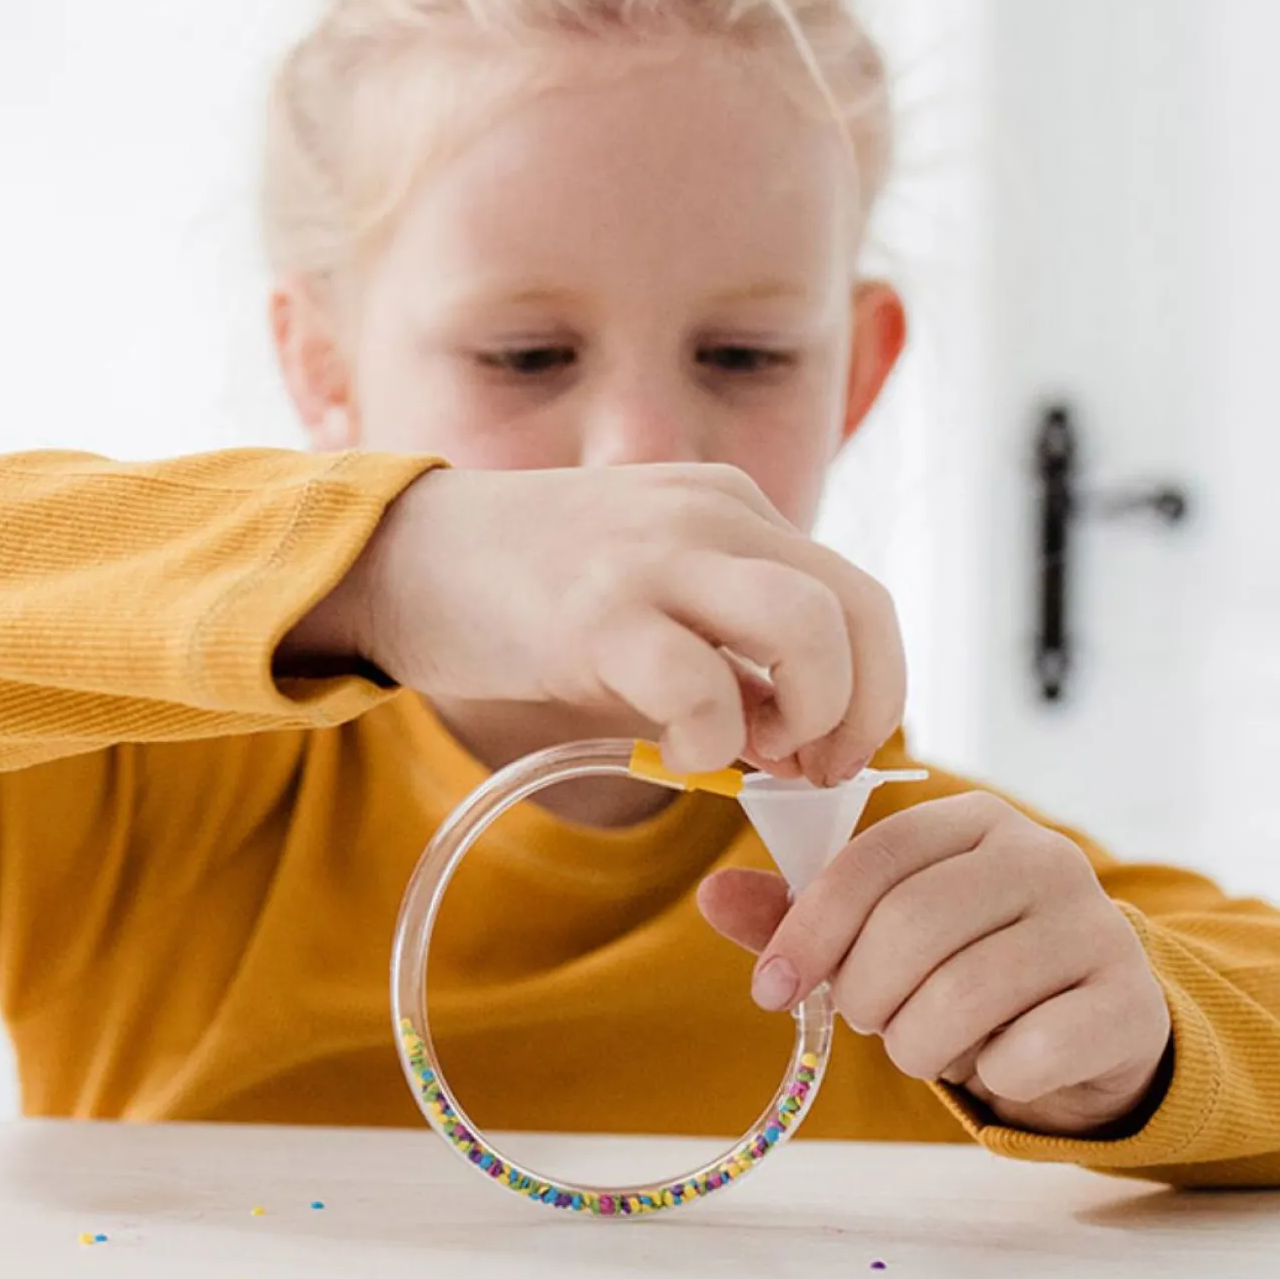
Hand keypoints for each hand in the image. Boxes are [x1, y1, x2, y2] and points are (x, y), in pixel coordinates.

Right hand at [299, 464, 904, 783]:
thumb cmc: (528, 590)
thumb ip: (728, 655)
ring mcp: (655, 557)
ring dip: (806, 716)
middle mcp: (712, 516)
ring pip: (806, 630)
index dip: (877, 688)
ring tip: (753, 754)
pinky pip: (699, 684)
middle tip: (812, 769)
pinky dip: (711, 739)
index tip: (837, 752)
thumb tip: (799, 744)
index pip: (860, 597)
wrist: (402, 553)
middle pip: (857, 610)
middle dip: (860, 711)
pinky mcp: (595, 611)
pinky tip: (676, 752)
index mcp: (734, 509)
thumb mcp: (651, 600)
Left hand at [698, 792, 1172, 1134]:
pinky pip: (1026, 1053)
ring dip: (917, 1043)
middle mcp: (1044, 857)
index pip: (873, 860)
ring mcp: (1097, 926)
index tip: (772, 989)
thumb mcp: (883, 934)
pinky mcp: (1129, 1002)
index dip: (809, 928)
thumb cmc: (969, 967)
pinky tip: (997, 1061)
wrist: (1089, 1025)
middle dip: (863, 994)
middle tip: (866, 1020)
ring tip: (922, 1043)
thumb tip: (711, 895)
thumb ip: (802, 916)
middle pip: (913, 927)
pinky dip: (989, 1074)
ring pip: (963, 996)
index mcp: (975, 822)